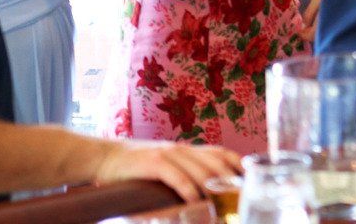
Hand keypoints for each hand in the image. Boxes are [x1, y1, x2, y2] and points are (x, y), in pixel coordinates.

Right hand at [94, 139, 240, 201]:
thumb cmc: (136, 166)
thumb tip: (202, 193)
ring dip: (213, 190)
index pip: (222, 153)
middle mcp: (182, 149)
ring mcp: (168, 154)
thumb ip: (183, 172)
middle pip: (216, 164)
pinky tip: (195, 202)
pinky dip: (189, 190)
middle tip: (239, 200)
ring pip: (200, 171)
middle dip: (231, 182)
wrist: (104, 157)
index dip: (239, 165)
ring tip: (222, 206)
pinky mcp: (154, 163)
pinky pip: (178, 177)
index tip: (251, 181)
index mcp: (187, 149)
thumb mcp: (165, 164)